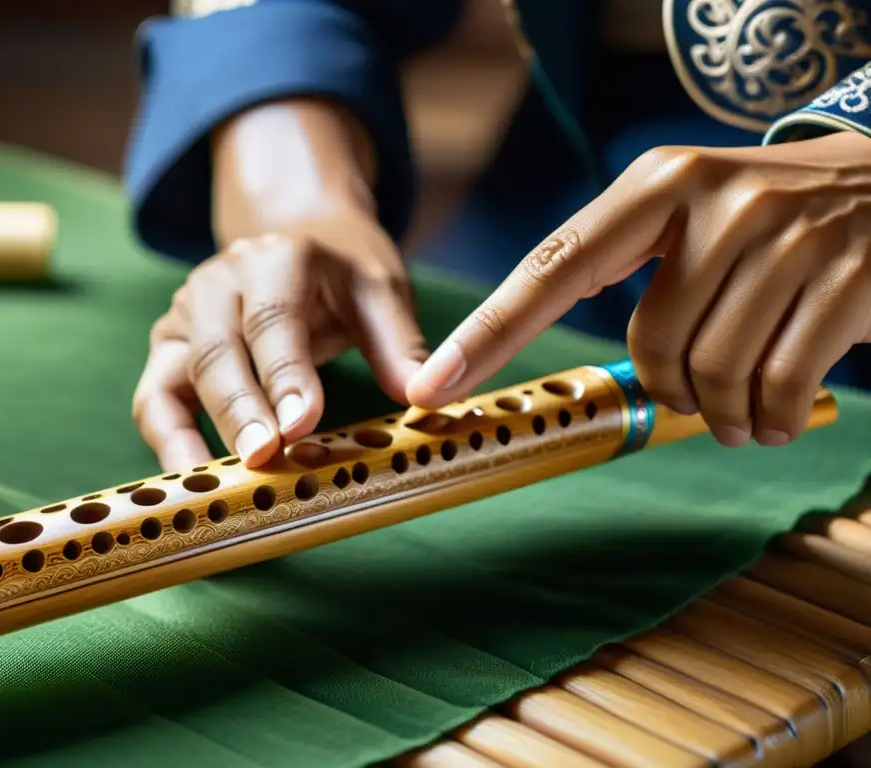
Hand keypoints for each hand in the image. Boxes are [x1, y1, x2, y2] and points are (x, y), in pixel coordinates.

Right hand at [133, 216, 427, 470]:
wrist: (298, 238)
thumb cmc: (342, 274)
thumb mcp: (381, 292)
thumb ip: (399, 344)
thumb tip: (423, 398)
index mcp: (276, 260)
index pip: (275, 320)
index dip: (286, 374)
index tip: (303, 423)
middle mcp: (219, 283)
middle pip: (218, 352)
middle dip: (240, 411)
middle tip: (263, 459)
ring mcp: (187, 316)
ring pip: (178, 378)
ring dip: (195, 433)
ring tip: (221, 483)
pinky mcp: (171, 350)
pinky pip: (155, 400)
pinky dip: (168, 441)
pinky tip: (193, 480)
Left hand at [407, 131, 870, 446]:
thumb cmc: (778, 216)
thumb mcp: (699, 212)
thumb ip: (640, 272)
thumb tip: (605, 375)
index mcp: (658, 184)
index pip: (552, 266)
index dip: (489, 333)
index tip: (432, 386)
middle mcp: (715, 200)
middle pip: (647, 344)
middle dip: (666, 388)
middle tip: (693, 394)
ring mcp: (786, 237)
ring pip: (709, 373)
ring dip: (719, 414)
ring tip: (740, 412)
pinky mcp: (849, 279)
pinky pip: (776, 387)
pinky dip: (769, 420)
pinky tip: (777, 416)